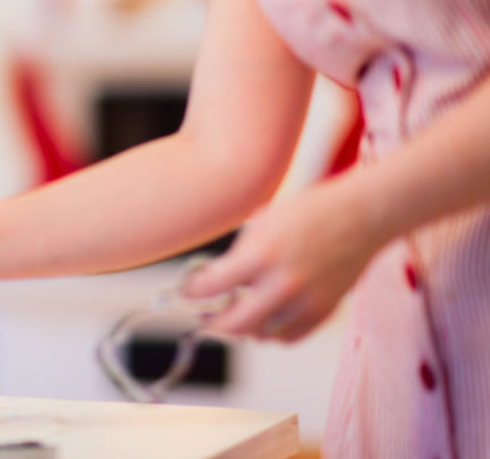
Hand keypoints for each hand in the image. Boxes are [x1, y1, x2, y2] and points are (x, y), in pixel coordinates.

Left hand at [181, 181, 381, 341]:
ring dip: (246, 326)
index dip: (192, 292)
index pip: (211, 288)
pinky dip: (273, 331)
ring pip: (261, 335)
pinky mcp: (324, 312)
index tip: (188, 292)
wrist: (361, 216)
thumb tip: (213, 281)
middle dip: (214, 322)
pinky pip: (288, 337)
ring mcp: (305, 302)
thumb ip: (238, 256)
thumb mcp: (262, 224)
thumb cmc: (309, 213)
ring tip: (243, 308)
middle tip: (209, 314)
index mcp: (261, 255)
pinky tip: (269, 314)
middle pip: (233, 326)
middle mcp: (282, 284)